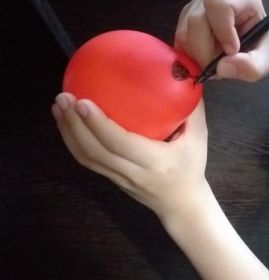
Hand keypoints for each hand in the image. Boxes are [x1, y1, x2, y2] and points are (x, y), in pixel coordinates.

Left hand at [51, 92, 209, 220]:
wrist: (182, 204)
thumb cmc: (192, 168)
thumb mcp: (199, 138)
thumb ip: (193, 109)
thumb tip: (184, 75)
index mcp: (155, 162)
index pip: (121, 144)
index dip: (99, 124)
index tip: (84, 102)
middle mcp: (133, 172)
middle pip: (95, 151)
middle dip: (75, 124)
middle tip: (64, 98)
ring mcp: (118, 178)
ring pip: (86, 157)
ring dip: (68, 132)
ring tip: (59, 107)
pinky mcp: (110, 179)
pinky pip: (87, 160)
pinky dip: (73, 141)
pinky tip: (67, 122)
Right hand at [175, 0, 268, 81]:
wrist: (254, 46)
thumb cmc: (261, 48)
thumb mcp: (267, 61)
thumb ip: (251, 66)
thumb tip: (222, 67)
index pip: (219, 4)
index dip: (222, 31)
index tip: (232, 51)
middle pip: (196, 20)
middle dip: (205, 50)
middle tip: (219, 65)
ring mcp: (198, 1)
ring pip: (184, 31)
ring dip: (197, 54)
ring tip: (215, 60)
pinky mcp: (186, 15)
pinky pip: (179, 38)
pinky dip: (190, 54)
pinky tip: (205, 56)